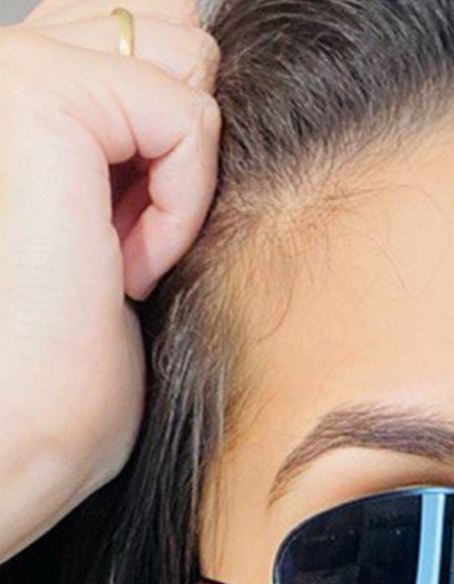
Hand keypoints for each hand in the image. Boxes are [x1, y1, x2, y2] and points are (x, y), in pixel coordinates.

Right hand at [0, 0, 220, 564]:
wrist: (22, 442)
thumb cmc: (66, 370)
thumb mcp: (118, 221)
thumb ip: (136, 134)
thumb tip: (204, 67)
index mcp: (21, 93)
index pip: (148, 29)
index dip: (176, 138)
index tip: (126, 242)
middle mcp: (4, 61)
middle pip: (173, 25)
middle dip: (181, 144)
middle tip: (123, 248)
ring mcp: (11, 68)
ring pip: (186, 60)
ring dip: (182, 177)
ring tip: (121, 256)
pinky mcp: (40, 97)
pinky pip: (188, 115)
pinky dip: (184, 206)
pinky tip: (129, 267)